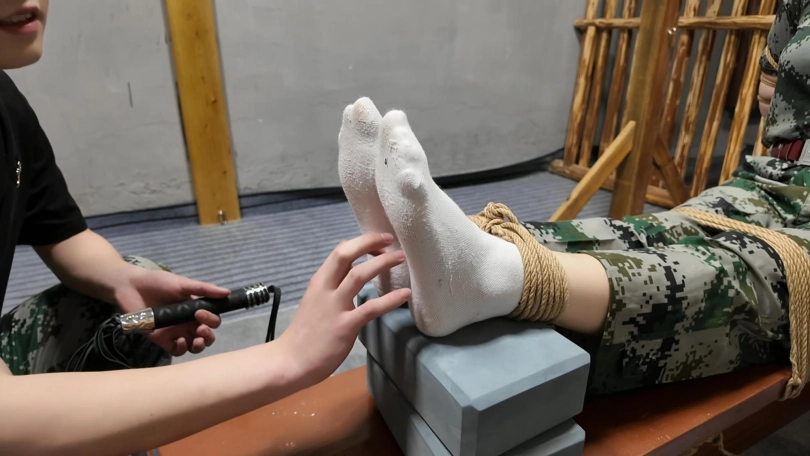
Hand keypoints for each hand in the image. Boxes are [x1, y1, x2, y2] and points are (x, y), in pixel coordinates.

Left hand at [115, 267, 230, 355]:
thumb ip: (204, 289)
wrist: (131, 286)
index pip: (212, 320)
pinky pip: (177, 350)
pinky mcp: (162, 339)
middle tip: (201, 329)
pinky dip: (182, 349)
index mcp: (195, 309)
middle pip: (206, 336)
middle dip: (208, 336)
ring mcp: (175, 332)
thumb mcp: (183, 283)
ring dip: (199, 346)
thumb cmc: (158, 282)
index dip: (211, 320)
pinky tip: (181, 341)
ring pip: (194, 346)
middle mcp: (188, 322)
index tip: (201, 313)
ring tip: (196, 340)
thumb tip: (227, 293)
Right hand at [277, 232, 410, 386]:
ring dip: (382, 263)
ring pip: (359, 275)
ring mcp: (335, 307)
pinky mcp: (345, 326)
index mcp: (319, 282)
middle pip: (345, 254)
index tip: (379, 242)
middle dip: (369, 242)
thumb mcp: (315, 302)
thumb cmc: (304, 334)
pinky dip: (390, 299)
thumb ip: (332, 289)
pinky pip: (371, 308)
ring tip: (400, 257)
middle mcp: (325, 289)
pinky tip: (404, 294)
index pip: (339, 252)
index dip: (361, 242)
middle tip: (389, 239)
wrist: (290, 362)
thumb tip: (351, 277)